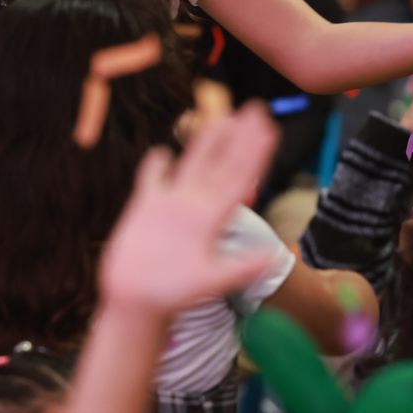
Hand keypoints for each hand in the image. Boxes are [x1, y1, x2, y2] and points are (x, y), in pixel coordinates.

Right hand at [99, 102, 280, 317]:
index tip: (269, 128)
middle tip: (255, 108)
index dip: (254, 153)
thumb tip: (274, 257)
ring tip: (220, 115)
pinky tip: (162, 151)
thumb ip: (240, 268)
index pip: (239, 177)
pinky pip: (153, 178)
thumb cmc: (173, 296)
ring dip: (206, 140)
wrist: (137, 303)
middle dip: (238, 136)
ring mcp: (171, 205)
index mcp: (212, 218)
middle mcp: (196, 206)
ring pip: (192, 163)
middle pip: (221, 163)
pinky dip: (157, 164)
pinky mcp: (146, 207)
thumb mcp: (210, 281)